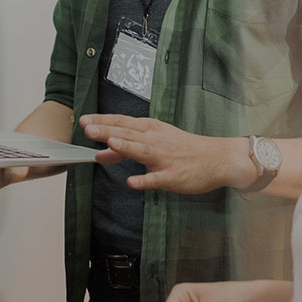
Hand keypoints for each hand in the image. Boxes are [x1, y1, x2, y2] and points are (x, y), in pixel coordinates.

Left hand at [79, 115, 248, 194]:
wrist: (217, 158)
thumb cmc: (183, 149)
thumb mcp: (154, 142)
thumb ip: (125, 148)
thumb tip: (100, 152)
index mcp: (150, 130)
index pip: (122, 122)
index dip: (103, 121)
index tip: (84, 120)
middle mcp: (155, 141)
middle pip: (128, 133)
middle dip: (107, 130)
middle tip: (88, 127)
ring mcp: (164, 158)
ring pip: (142, 151)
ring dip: (125, 147)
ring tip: (109, 143)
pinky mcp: (172, 176)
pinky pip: (156, 179)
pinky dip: (144, 180)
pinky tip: (132, 182)